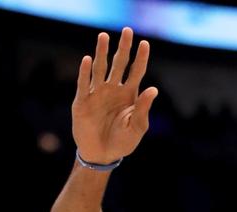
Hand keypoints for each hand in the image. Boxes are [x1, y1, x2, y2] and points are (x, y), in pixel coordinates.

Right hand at [72, 27, 157, 163]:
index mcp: (129, 95)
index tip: (145, 43)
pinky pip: (84, 84)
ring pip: (100, 68)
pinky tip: (88, 60)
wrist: (103, 155)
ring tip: (104, 36)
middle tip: (127, 30)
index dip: (141, 58)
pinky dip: (86, 72)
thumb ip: (143, 109)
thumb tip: (153, 89)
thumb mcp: (137, 127)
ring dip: (102, 52)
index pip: (136, 72)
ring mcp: (97, 94)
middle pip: (119, 64)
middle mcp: (113, 90)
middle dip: (124, 48)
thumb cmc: (123, 142)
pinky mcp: (83, 101)